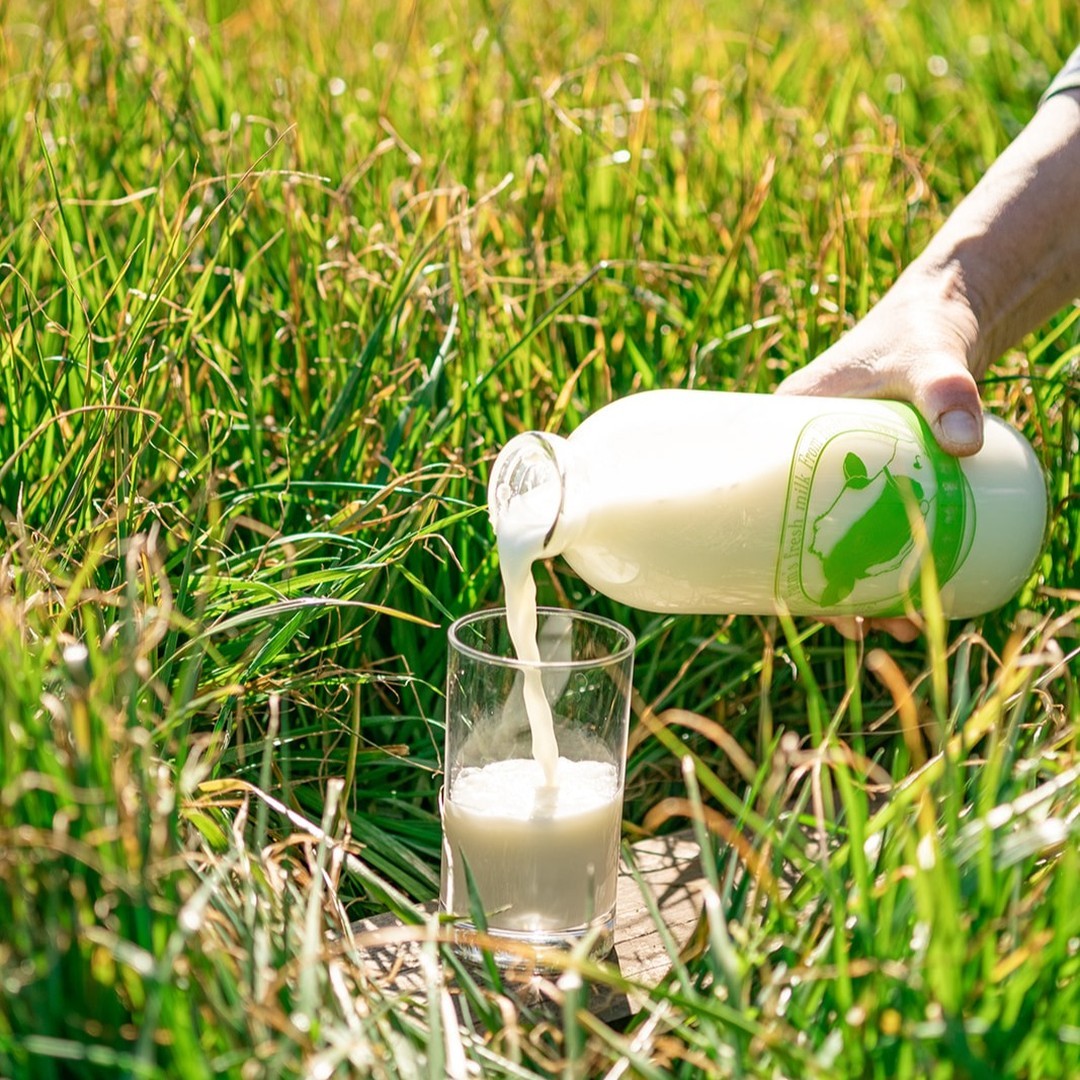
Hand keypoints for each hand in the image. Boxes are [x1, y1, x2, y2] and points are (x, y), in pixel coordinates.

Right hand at [776, 270, 985, 639]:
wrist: (949, 313)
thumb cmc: (920, 330)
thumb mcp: (927, 360)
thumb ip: (946, 392)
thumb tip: (966, 444)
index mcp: (783, 429)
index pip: (758, 506)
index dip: (775, 563)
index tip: (814, 602)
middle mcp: (801, 457)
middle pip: (798, 537)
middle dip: (830, 592)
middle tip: (872, 626)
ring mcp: (837, 469)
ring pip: (834, 540)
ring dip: (862, 588)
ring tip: (904, 622)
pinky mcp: (871, 476)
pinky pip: (863, 529)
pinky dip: (883, 565)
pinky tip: (912, 595)